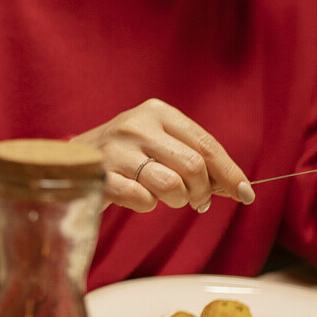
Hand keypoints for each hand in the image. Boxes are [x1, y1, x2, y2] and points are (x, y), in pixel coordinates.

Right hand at [70, 98, 252, 212]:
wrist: (69, 160)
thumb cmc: (126, 155)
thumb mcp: (159, 143)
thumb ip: (195, 158)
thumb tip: (238, 188)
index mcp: (156, 112)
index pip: (206, 144)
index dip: (230, 173)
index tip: (246, 194)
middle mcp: (136, 126)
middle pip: (194, 167)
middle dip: (202, 192)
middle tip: (197, 201)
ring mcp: (115, 150)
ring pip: (171, 186)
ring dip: (176, 200)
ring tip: (166, 198)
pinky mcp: (100, 176)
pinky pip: (143, 200)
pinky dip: (147, 205)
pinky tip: (138, 197)